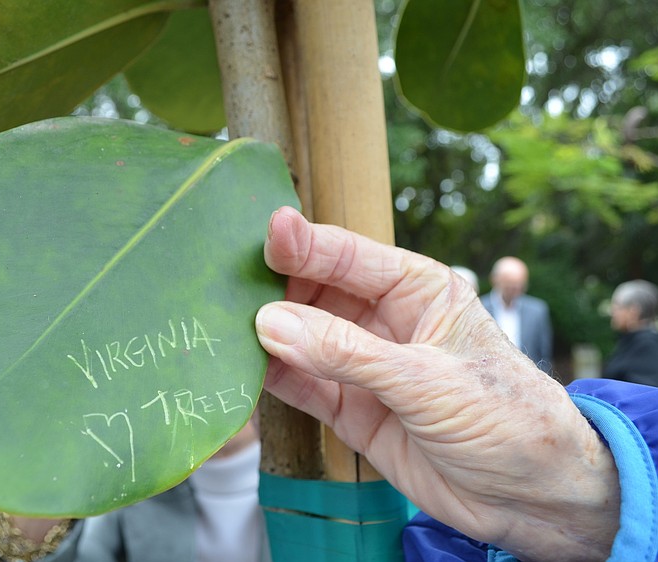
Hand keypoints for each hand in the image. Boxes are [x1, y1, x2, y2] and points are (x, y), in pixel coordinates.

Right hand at [255, 207, 618, 561]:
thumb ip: (346, 353)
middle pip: (313, 293)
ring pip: (299, 339)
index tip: (261, 236)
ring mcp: (362, 365)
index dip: (303, 245)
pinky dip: (272, 378)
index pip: (348, 256)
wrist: (530, 497)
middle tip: (223, 288)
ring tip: (217, 327)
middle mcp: (382, 320)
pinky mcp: (350, 409)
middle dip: (272, 290)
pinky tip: (240, 370)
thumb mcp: (426, 379)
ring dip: (264, 335)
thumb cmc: (503, 417)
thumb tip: (269, 323)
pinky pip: (301, 385)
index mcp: (415, 290)